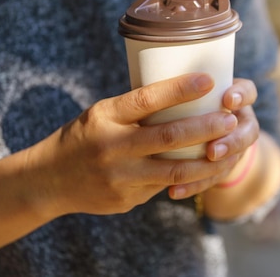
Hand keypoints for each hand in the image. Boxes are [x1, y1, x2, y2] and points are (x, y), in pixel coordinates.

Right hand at [25, 73, 239, 217]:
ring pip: (174, 171)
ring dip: (207, 160)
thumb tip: (184, 97)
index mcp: (105, 117)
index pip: (147, 98)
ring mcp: (119, 178)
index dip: (180, 88)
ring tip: (227, 148)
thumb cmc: (84, 136)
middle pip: (168, 136)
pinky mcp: (126, 200)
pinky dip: (188, 178)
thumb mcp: (102, 114)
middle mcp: (112, 147)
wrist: (49, 181)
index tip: (208, 79)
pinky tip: (206, 170)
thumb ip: (135, 110)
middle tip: (230, 119)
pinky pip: (165, 187)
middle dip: (205, 127)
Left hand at [168, 78, 259, 198]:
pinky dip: (193, 185)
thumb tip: (144, 76)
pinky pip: (211, 179)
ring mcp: (233, 146)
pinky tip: (174, 191)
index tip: (227, 99)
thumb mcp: (183, 91)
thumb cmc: (179, 102)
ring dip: (217, 166)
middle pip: (248, 130)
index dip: (241, 95)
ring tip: (200, 170)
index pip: (248, 92)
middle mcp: (238, 121)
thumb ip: (172, 88)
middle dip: (231, 141)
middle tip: (212, 150)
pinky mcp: (220, 168)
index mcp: (233, 97)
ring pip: (234, 158)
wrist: (193, 133)